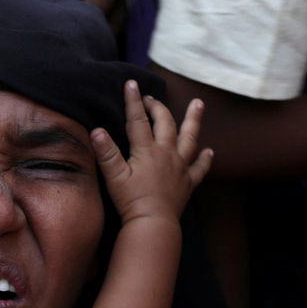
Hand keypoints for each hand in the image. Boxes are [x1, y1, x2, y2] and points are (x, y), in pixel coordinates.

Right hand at [92, 81, 213, 225]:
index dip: (134, 101)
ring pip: (190, 138)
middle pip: (165, 123)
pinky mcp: (188, 183)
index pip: (138, 120)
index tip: (131, 83)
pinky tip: (209, 152)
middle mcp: (167, 153)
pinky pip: (199, 168)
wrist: (153, 223)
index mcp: (147, 151)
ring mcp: (180, 167)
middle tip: (151, 98)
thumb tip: (97, 130)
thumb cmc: (131, 201)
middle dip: (158, 107)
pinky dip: (205, 159)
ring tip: (198, 104)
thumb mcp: (114, 176)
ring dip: (194, 120)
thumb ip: (107, 152)